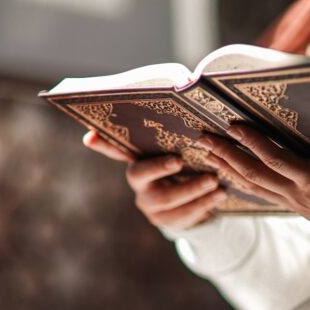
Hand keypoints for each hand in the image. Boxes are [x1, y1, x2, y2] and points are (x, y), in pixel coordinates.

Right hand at [82, 130, 225, 229]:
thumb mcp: (181, 148)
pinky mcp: (166, 222)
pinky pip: (183, 216)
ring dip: (191, 189)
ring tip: (214, 181)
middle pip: (140, 175)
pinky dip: (204, 204)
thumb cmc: (186, 164)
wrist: (192, 202)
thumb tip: (189, 87)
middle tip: (178, 160)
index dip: (101, 144)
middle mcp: (138, 183)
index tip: (90, 136)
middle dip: (158, 168)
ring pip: (166, 200)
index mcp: (138, 160)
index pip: (115, 149)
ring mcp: (149, 205)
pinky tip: (219, 195)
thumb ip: (177, 130)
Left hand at [198, 126, 309, 258]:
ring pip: (250, 183)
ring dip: (225, 166)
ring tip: (204, 150)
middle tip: (202, 136)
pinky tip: (224, 171)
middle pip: (252, 171)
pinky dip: (238, 180)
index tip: (232, 126)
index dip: (253, 143)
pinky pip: (257, 192)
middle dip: (226, 153)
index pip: (276, 160)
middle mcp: (295, 192)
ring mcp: (289, 200)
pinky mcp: (289, 204)